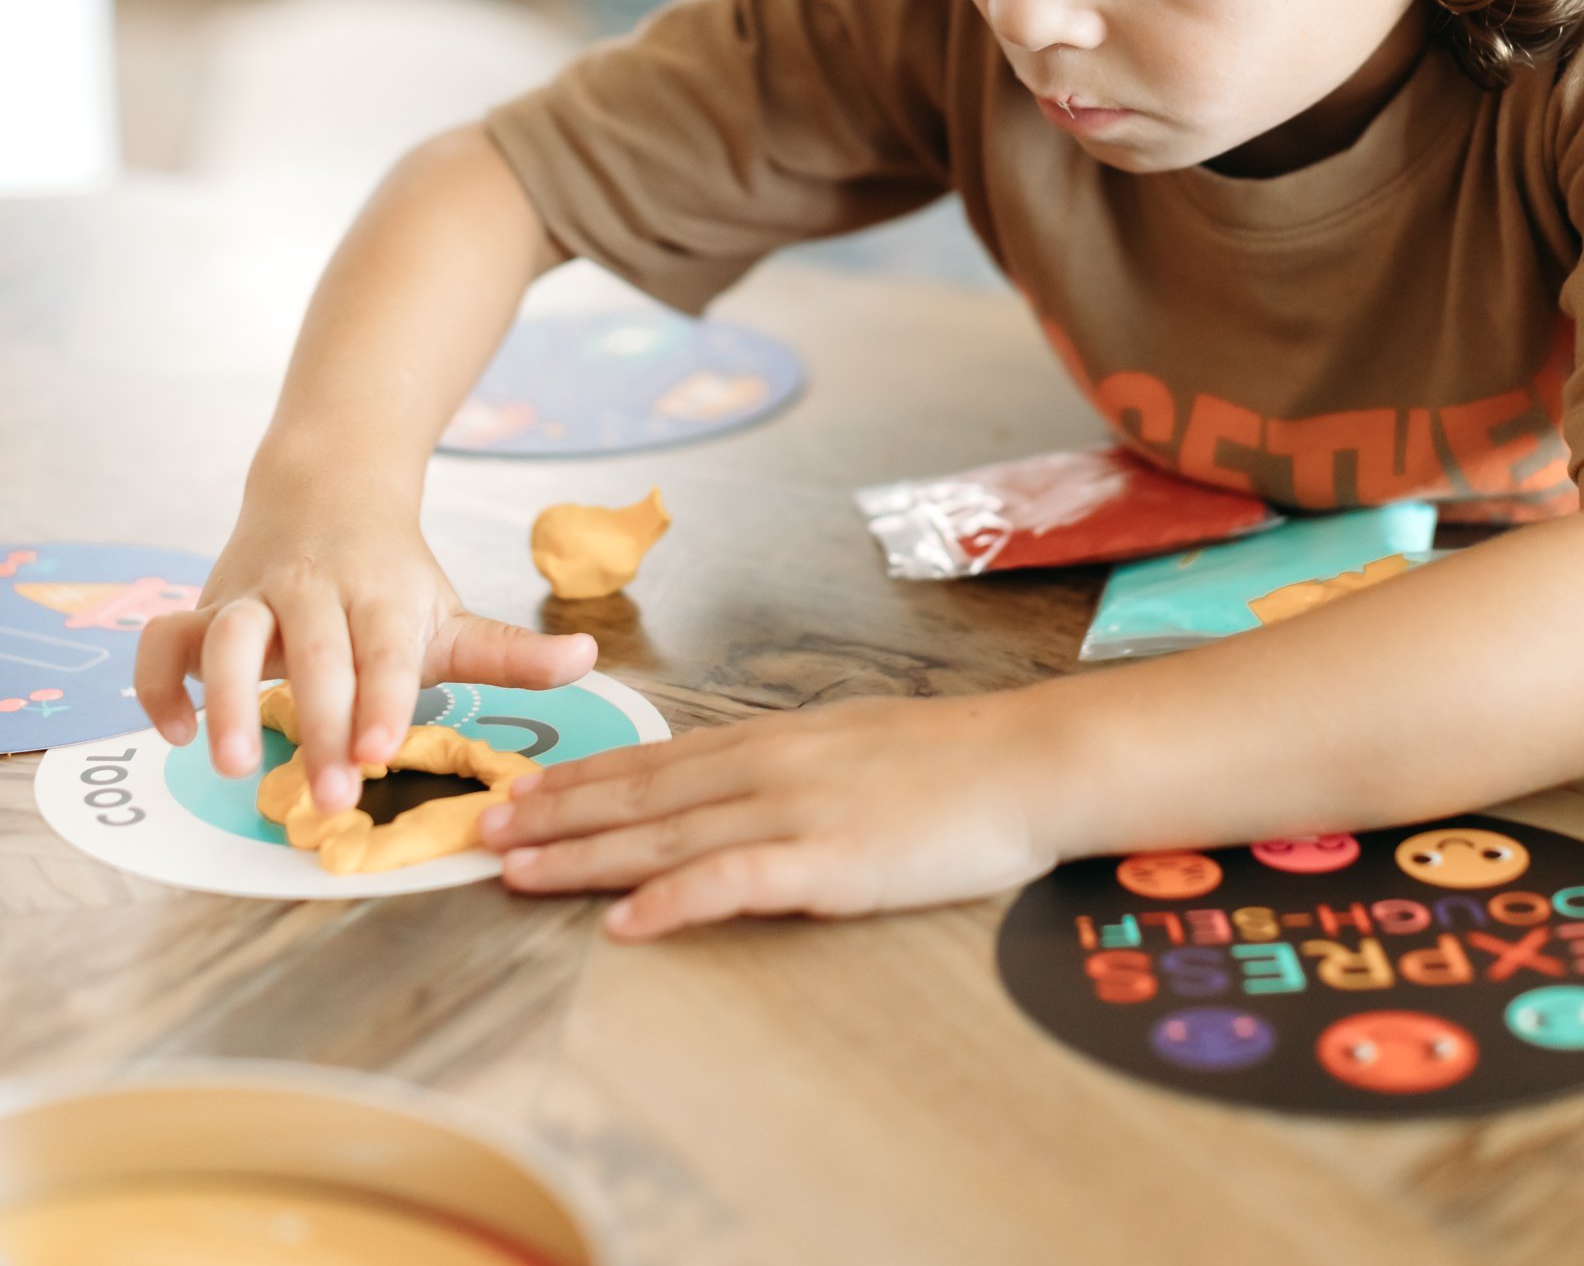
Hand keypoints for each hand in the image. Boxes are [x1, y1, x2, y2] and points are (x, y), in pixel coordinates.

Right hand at [134, 487, 595, 813]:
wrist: (328, 488)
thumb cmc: (389, 578)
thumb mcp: (448, 614)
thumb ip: (508, 653)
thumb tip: (588, 659)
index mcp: (383, 595)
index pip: (383, 649)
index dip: (380, 698)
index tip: (377, 751)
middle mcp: (314, 591)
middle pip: (313, 652)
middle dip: (317, 721)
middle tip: (326, 797)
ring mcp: (253, 597)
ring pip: (228, 635)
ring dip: (227, 694)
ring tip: (230, 762)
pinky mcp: (204, 608)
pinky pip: (164, 639)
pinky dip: (161, 681)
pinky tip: (177, 730)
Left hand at [478, 687, 1067, 935]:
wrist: (1025, 762)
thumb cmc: (946, 761)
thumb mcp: (848, 743)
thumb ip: (784, 764)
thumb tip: (727, 783)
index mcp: (771, 740)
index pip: (652, 761)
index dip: (578, 780)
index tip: (518, 792)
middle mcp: (766, 767)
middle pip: (639, 797)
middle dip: (554, 816)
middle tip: (480, 833)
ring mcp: (794, 812)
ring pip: (665, 836)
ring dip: (582, 856)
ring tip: (516, 870)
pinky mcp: (828, 862)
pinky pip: (734, 882)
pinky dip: (673, 901)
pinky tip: (625, 922)